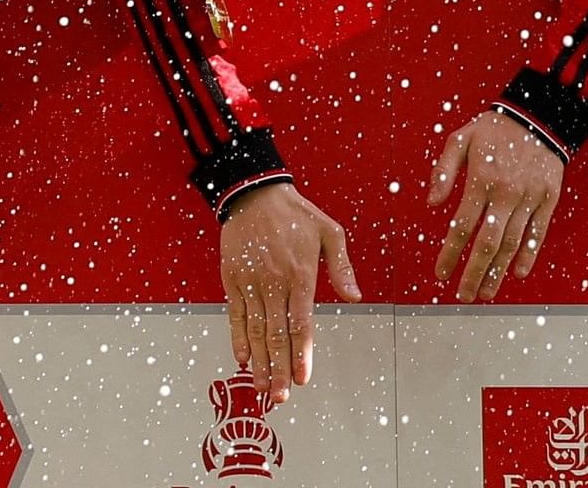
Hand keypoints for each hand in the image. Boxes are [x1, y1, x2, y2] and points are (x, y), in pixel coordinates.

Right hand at [218, 179, 358, 395]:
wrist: (252, 192)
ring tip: (262, 386)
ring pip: (254, 328)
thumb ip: (342, 267)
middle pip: (275, 334)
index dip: (301, 353)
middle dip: (278, 367)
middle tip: (280, 396)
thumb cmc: (295, 213)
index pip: (300, 323)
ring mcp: (250, 281)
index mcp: (300, 275)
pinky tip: (242, 357)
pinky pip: (235, 312)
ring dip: (258, 360)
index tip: (302, 378)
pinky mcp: (232, 277)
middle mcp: (273, 282)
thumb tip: (355, 296)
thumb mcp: (329, 232)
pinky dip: (238, 337)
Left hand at [428, 110, 562, 300]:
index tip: (441, 272)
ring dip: (497, 271)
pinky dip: (527, 255)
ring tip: (486, 292)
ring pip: (512, 243)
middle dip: (474, 273)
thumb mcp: (459, 140)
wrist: (539, 116)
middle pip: (487, 243)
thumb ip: (442, 171)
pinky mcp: (548, 200)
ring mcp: (530, 199)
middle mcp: (506, 194)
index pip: (461, 227)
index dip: (450, 253)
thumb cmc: (493, 129)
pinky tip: (516, 272)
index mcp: (481, 181)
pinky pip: (537, 233)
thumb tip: (431, 203)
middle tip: (464, 295)